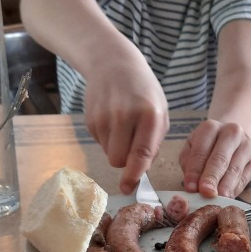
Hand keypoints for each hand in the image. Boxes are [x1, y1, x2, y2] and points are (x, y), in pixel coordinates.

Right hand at [83, 53, 169, 194]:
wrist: (112, 63)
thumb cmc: (143, 91)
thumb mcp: (160, 112)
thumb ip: (155, 142)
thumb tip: (141, 170)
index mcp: (149, 115)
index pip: (141, 154)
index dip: (134, 175)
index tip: (129, 188)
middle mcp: (124, 116)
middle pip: (119, 161)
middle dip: (126, 162)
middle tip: (132, 146)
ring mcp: (103, 117)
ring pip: (109, 155)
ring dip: (117, 149)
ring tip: (123, 127)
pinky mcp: (90, 120)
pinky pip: (100, 144)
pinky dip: (108, 139)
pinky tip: (112, 120)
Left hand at [179, 120, 250, 197]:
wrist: (229, 137)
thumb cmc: (206, 145)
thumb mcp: (191, 148)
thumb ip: (189, 165)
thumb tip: (192, 186)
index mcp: (211, 128)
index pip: (201, 151)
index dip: (195, 171)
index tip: (190, 188)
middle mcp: (231, 133)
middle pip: (220, 158)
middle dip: (212, 178)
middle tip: (206, 193)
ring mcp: (246, 147)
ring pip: (235, 169)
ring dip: (225, 186)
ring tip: (217, 199)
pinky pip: (245, 178)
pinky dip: (235, 190)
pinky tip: (227, 198)